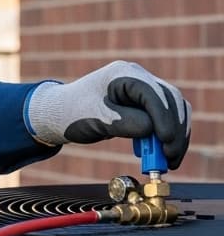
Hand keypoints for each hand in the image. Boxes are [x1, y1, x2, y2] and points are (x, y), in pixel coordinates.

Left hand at [26, 60, 190, 167]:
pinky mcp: (144, 105)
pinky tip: (160, 154)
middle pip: (171, 102)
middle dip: (175, 130)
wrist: (59, 114)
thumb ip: (127, 122)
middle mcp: (138, 78)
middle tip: (171, 158)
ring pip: (173, 111)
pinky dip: (167, 135)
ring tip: (169, 161)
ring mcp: (143, 90)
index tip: (166, 142)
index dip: (164, 118)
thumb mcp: (99, 119)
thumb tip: (154, 131)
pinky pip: (165, 118)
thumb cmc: (73, 113)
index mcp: (125, 74)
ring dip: (175, 135)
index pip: (155, 95)